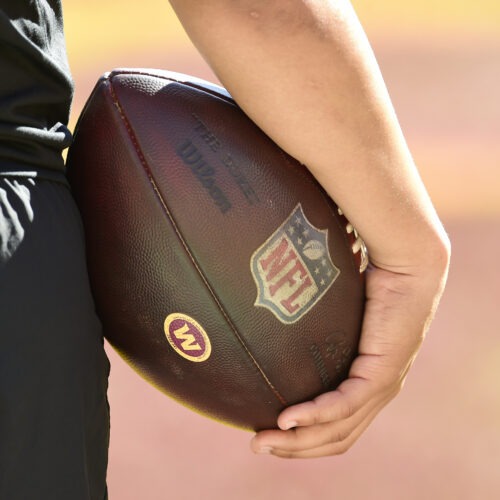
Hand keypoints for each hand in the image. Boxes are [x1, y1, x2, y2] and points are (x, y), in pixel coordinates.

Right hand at [251, 255, 448, 457]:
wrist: (408, 267)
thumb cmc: (370, 284)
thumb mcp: (336, 316)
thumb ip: (315, 326)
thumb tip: (279, 315)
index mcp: (368, 383)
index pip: (338, 428)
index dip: (305, 439)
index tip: (270, 436)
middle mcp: (377, 394)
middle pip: (336, 439)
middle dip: (295, 448)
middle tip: (258, 446)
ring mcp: (382, 387)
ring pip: (338, 431)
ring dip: (298, 441)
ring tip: (264, 441)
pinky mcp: (381, 374)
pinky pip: (343, 405)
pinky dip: (312, 416)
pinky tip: (285, 419)